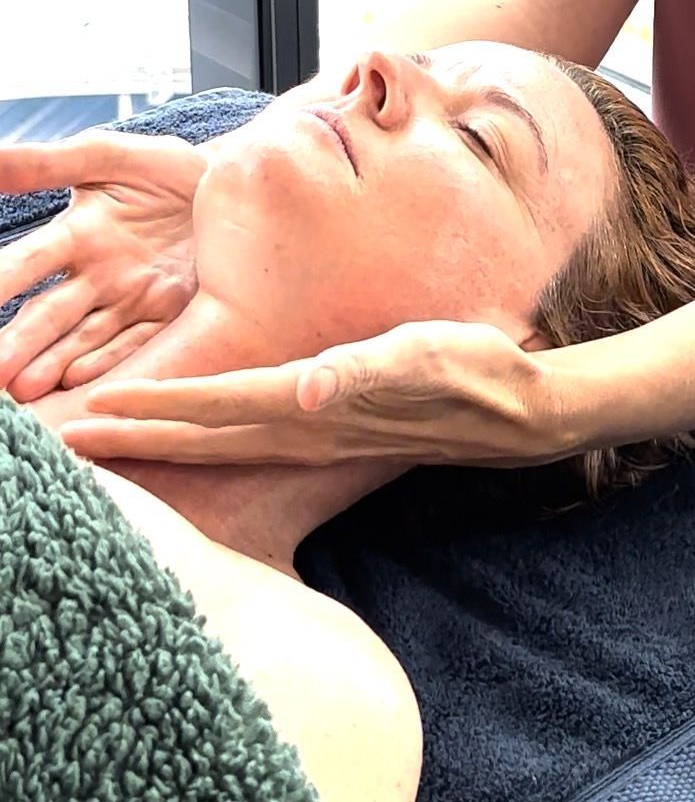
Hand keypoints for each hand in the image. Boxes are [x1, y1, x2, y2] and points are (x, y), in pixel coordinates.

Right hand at [0, 133, 205, 399]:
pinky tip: (79, 381)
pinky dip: (109, 361)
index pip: (26, 263)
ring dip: (52, 365)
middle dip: (18, 343)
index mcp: (76, 235)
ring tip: (23, 388)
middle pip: (49, 314)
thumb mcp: (107, 156)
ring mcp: (132, 300)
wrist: (231, 184)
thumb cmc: (162, 169)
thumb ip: (47, 163)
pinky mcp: (169, 314)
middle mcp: (96, 277)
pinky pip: (136, 342)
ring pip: (83, 339)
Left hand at [59, 321, 580, 468]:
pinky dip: (207, 441)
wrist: (517, 412)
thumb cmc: (472, 370)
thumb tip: (304, 391)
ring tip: (113, 439)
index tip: (100, 407)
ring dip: (164, 442)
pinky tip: (193, 439)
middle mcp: (305, 431)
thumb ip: (362, 372)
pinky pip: (249, 443)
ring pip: (220, 445)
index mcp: (315, 406)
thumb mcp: (423, 356)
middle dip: (137, 436)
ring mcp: (315, 440)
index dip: (158, 405)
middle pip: (203, 437)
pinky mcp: (328, 438)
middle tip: (70, 437)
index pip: (217, 407)